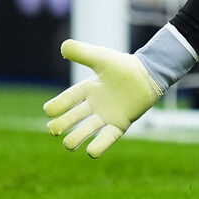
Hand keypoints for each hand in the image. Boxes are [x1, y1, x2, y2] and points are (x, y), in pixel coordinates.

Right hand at [44, 39, 162, 157]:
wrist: (150, 74)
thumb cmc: (125, 66)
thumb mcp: (102, 58)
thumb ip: (83, 52)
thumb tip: (63, 46)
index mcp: (88, 89)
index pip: (67, 100)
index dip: (57, 106)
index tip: (49, 110)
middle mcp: (94, 105)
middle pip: (73, 118)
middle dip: (62, 125)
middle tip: (54, 130)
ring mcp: (106, 116)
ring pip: (87, 130)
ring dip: (76, 138)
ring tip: (68, 144)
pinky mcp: (120, 124)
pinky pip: (108, 137)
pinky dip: (100, 145)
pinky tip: (91, 152)